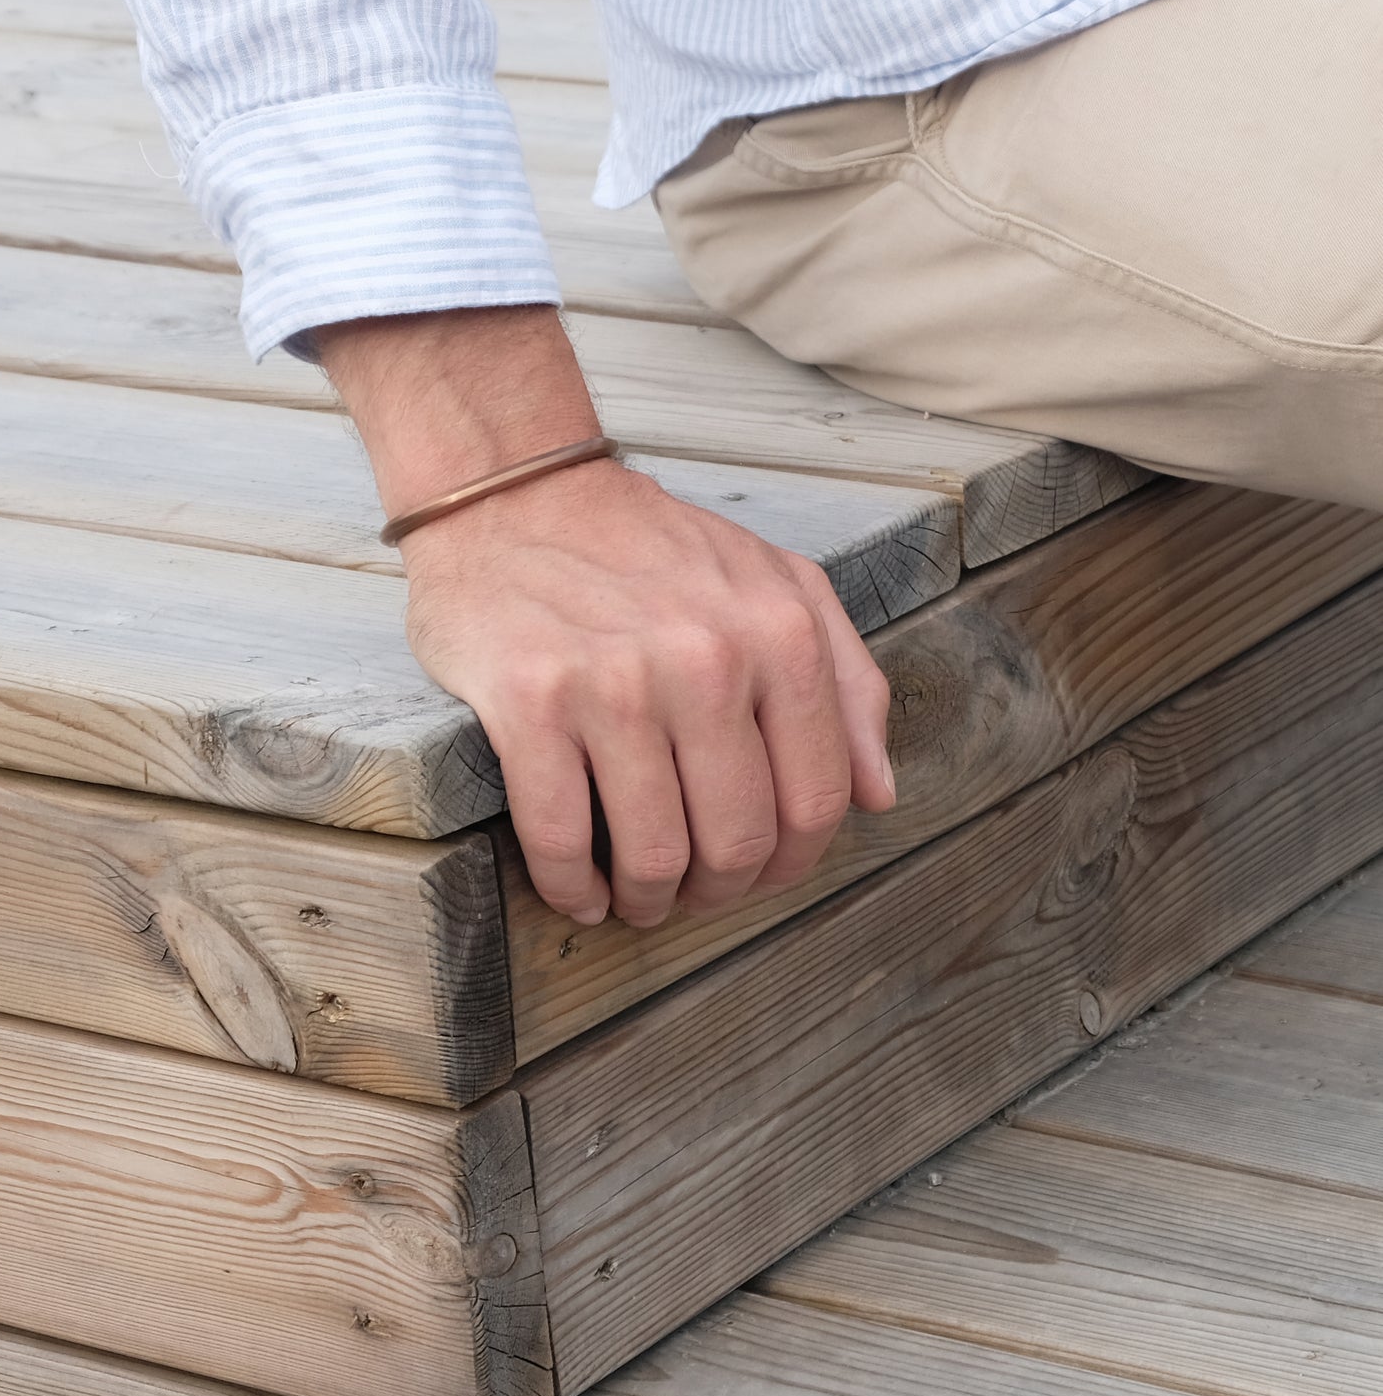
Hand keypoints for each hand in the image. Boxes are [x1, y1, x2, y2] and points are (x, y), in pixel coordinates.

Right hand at [317, 306, 894, 927]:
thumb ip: (848, 682)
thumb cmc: (649, 548)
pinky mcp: (531, 702)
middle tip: (692, 892)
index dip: (791, 864)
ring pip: (654, 854)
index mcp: (779, 634)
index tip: (758, 874)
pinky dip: (571, 887)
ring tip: (636, 896)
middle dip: (718, 890)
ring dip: (648, 900)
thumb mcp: (779, 584)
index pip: (815, 800)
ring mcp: (615, 683)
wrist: (515, 495)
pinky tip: (578, 889)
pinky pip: (560, 836)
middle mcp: (706, 660)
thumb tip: (879, 794)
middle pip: (738, 840)